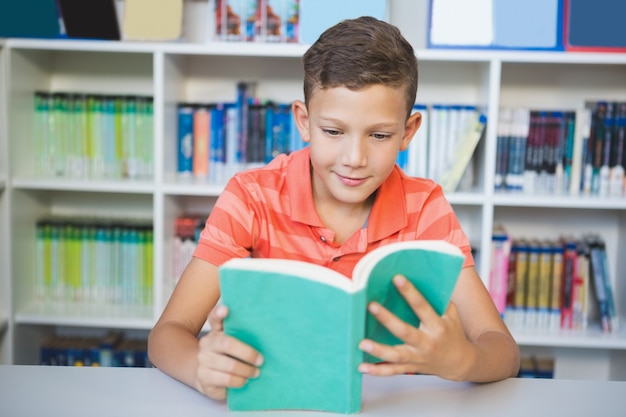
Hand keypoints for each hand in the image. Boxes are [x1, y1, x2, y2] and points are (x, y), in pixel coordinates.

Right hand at [195, 305, 263, 399]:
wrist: (208, 377)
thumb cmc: (228, 357)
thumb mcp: (235, 343)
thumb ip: (244, 335)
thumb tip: (267, 331)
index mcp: (216, 330)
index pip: (214, 317)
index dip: (219, 313)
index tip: (226, 310)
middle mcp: (207, 342)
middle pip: (228, 344)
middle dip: (248, 354)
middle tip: (261, 361)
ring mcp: (203, 359)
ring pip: (230, 365)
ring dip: (247, 370)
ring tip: (255, 373)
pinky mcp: (204, 377)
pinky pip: (226, 379)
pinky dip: (239, 381)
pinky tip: (244, 380)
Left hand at [357, 275, 473, 380]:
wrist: (461, 363)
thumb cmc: (453, 333)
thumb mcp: (452, 314)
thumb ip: (438, 299)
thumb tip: (422, 277)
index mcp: (438, 326)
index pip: (422, 307)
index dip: (410, 292)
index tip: (397, 278)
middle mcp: (427, 343)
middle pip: (405, 332)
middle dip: (387, 319)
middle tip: (371, 306)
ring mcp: (418, 358)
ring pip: (396, 355)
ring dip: (379, 350)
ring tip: (362, 343)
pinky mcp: (410, 367)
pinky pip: (392, 370)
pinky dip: (377, 370)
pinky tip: (362, 366)